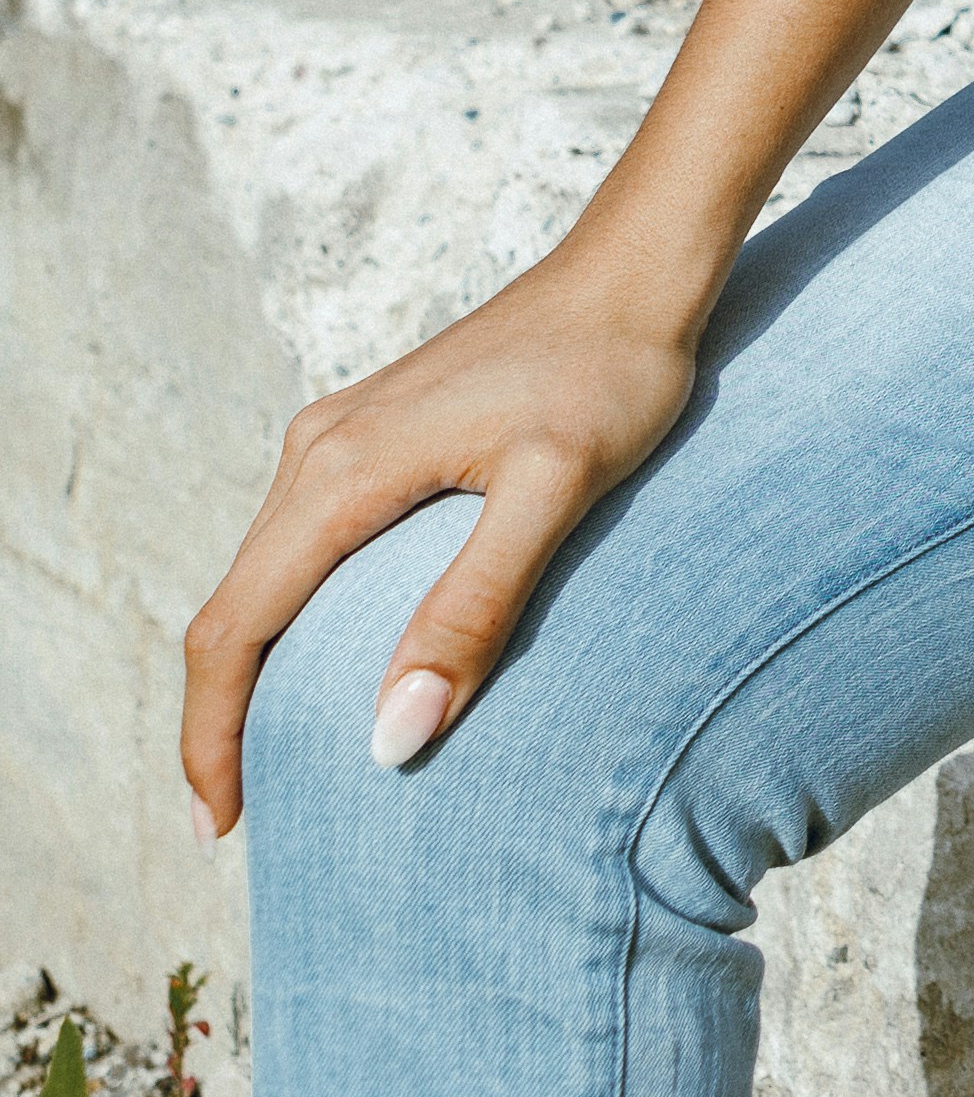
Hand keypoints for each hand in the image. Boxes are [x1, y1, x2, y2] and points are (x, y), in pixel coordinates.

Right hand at [181, 246, 702, 825]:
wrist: (636, 270)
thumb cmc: (608, 373)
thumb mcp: (555, 494)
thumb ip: (473, 608)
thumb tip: (391, 736)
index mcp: (341, 472)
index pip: (234, 627)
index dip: (214, 735)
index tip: (227, 826)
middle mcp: (317, 450)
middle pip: (232, 607)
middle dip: (224, 718)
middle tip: (250, 820)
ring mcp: (338, 436)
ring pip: (263, 576)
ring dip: (255, 671)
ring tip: (284, 763)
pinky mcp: (372, 433)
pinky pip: (303, 545)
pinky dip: (293, 619)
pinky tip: (335, 664)